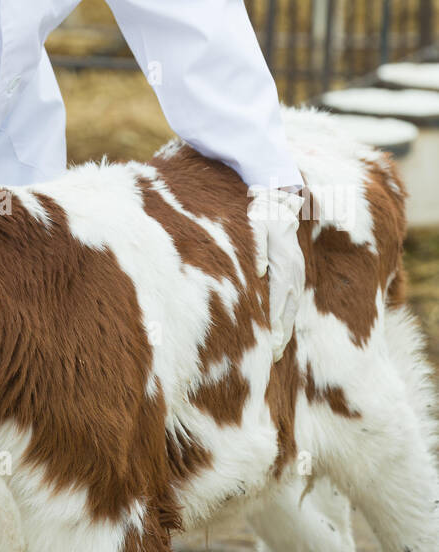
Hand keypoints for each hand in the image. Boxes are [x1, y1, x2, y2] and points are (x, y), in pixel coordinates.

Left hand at [247, 186, 305, 362]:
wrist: (277, 194)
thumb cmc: (260, 210)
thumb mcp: (256, 223)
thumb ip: (258, 248)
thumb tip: (260, 271)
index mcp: (284, 261)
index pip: (280, 298)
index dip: (276, 323)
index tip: (272, 345)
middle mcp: (294, 268)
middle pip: (289, 307)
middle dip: (282, 333)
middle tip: (274, 357)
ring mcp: (296, 268)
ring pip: (293, 303)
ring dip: (286, 327)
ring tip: (279, 349)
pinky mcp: (294, 267)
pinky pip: (292, 295)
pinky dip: (287, 314)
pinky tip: (281, 327)